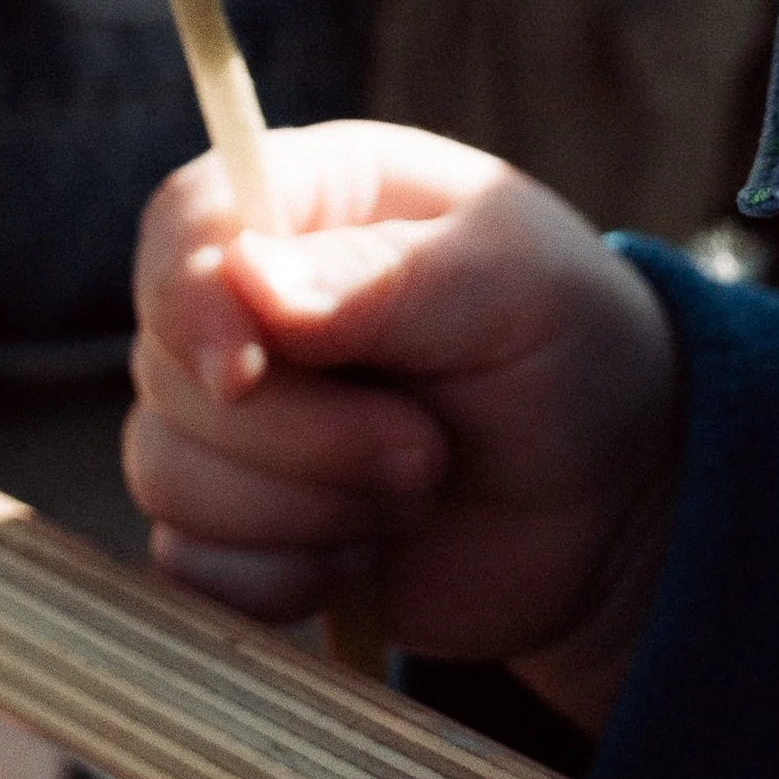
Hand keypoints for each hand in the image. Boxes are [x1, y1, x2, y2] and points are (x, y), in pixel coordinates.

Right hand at [126, 128, 682, 736]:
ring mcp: (230, 416)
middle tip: (427, 450)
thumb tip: (247, 282)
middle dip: (305, 438)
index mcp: (311, 199)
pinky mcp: (235, 524)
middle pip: (168, 367)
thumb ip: (386, 280)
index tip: (243, 374)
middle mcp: (246, 300)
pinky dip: (282, 580)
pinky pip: (191, 568)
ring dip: (306, 512)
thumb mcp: (517, 289)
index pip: (184, 220)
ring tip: (416, 490)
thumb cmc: (572, 353)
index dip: (189, 298)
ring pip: (167, 474)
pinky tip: (365, 555)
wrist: (610, 506)